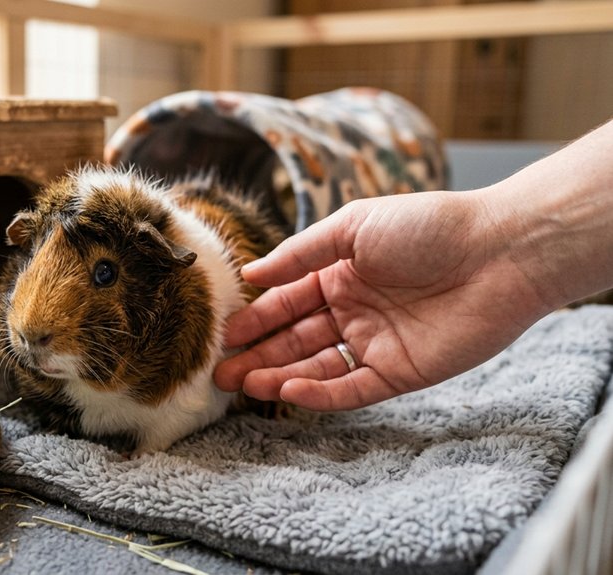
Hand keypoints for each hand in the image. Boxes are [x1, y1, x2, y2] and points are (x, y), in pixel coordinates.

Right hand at [214, 190, 549, 410]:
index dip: (256, 317)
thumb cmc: (427, 227)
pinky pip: (352, 388)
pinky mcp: (401, 373)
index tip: (224, 333)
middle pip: (296, 340)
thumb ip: (300, 254)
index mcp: (341, 275)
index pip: (287, 301)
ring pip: (317, 367)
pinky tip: (289, 391)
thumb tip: (250, 272)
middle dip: (258, 355)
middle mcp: (355, 312)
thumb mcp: (352, 227)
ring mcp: (377, 344)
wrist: (498, 252)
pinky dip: (319, 393)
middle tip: (221, 372)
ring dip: (280, 376)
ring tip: (244, 385)